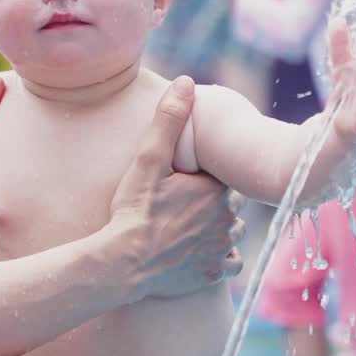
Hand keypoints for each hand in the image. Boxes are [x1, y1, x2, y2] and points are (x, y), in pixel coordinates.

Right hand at [109, 76, 245, 298]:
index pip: (223, 176)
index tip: (184, 182)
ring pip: (232, 231)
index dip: (203, 178)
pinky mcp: (214, 273)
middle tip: (182, 204)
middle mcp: (227, 218)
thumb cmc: (134, 210)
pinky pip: (229, 262)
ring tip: (190, 227)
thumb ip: (168, 120)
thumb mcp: (148, 160)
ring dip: (218, 228)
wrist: (124, 262)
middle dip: (212, 202)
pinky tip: (198, 252)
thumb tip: (185, 82)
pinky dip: (219, 257)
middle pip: (229, 203)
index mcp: (216, 189)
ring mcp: (221, 248)